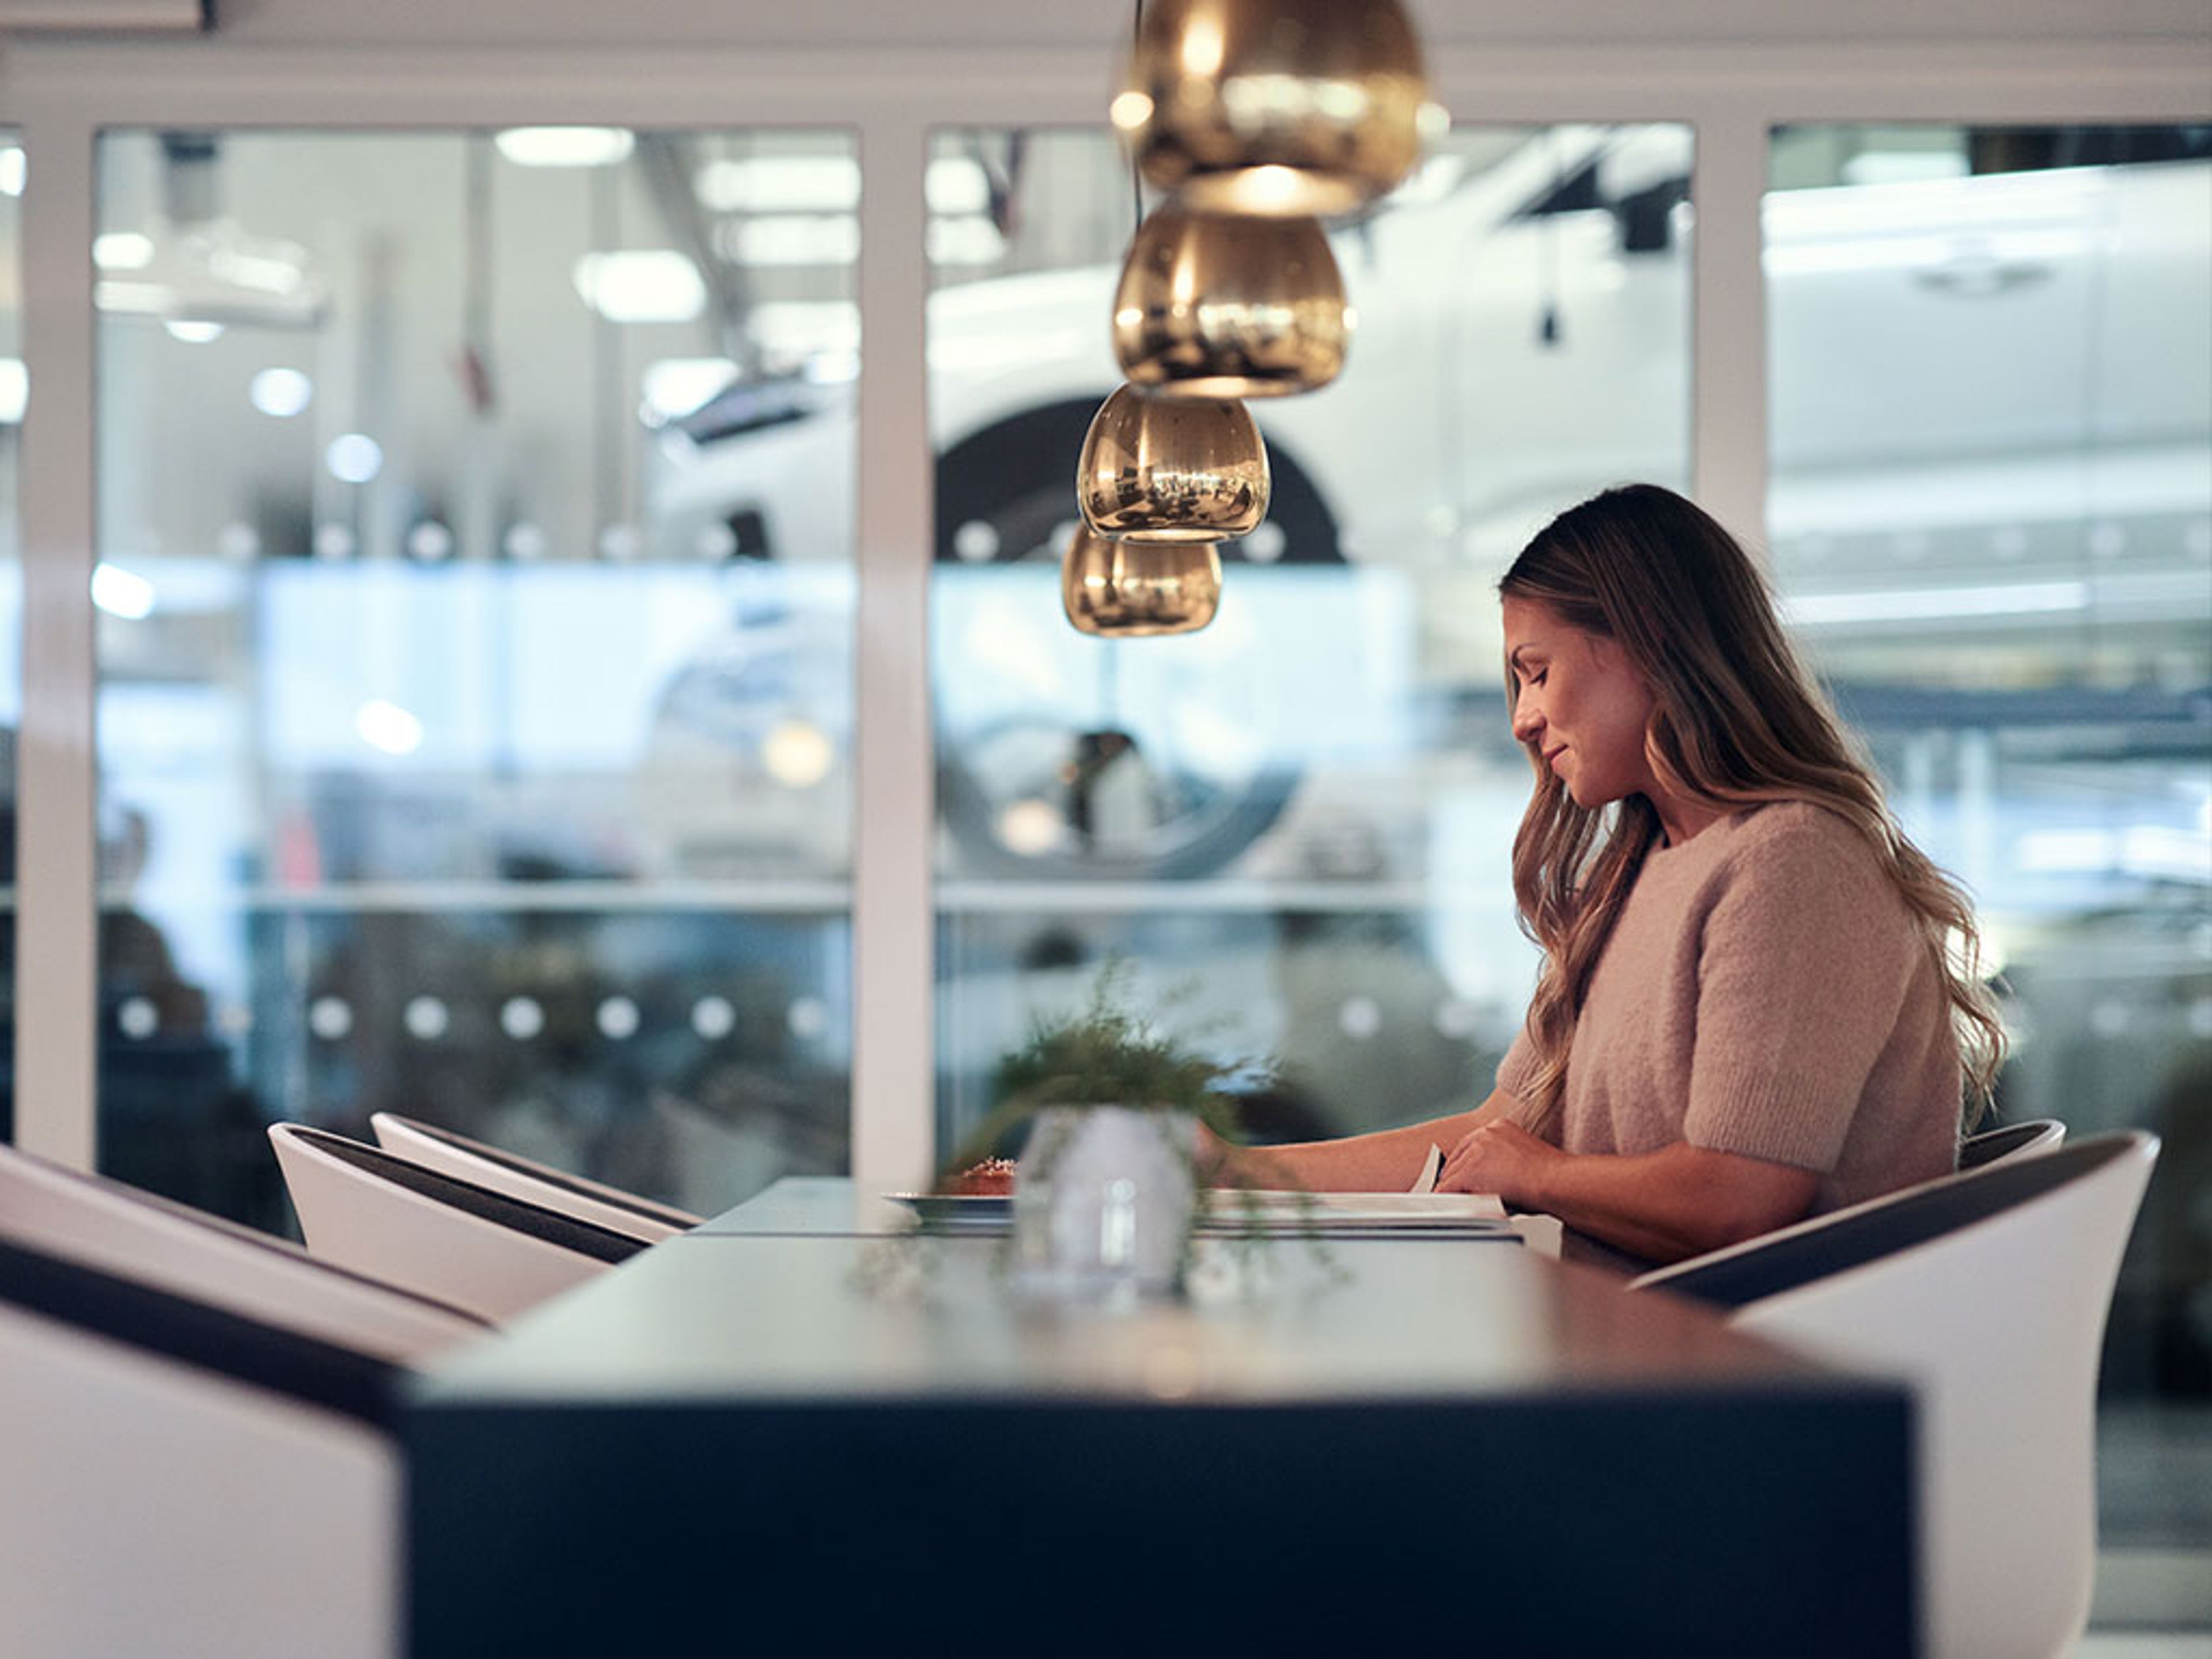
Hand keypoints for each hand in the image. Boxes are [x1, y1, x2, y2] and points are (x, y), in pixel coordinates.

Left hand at [1437, 1119, 1564, 1209]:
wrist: (1557, 1181)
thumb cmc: (1551, 1177)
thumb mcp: (1523, 1158)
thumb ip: (1503, 1161)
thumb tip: (1491, 1178)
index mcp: (1499, 1127)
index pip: (1470, 1145)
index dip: (1464, 1163)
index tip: (1462, 1174)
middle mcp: (1485, 1133)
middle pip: (1457, 1157)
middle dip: (1456, 1176)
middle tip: (1456, 1191)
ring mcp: (1476, 1150)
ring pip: (1451, 1173)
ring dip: (1453, 1188)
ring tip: (1455, 1200)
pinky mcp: (1471, 1170)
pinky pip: (1449, 1187)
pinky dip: (1448, 1197)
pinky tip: (1450, 1205)